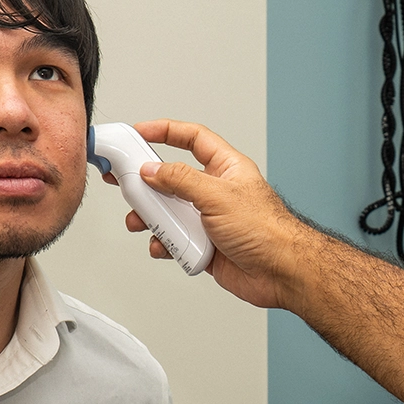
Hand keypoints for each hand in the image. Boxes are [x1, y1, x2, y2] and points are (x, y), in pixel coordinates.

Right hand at [123, 120, 317, 309]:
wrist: (281, 272)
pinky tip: (161, 245)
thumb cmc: (267, 230)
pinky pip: (175, 240)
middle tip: (122, 180)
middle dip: (147, 181)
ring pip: (169, 212)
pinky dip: (164, 242)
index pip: (192, 138)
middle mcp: (216, 191)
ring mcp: (209, 219)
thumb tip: (152, 170)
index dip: (166, 131)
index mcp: (225, 168)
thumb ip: (181, 180)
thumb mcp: (218, 195)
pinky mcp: (205, 245)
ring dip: (151, 217)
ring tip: (139, 221)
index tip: (139, 132)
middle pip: (172, 178)